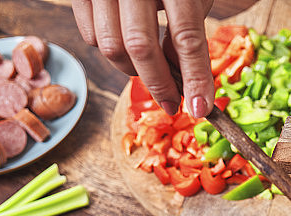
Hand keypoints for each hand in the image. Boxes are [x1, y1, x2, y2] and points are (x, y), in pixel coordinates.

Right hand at [72, 0, 214, 117]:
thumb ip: (188, 32)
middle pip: (140, 47)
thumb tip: (181, 77)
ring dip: (132, 70)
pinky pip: (89, 35)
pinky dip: (109, 51)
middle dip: (159, 84)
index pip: (186, 36)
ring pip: (109, 46)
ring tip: (151, 72)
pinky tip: (127, 45)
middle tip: (173, 103)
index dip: (194, 77)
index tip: (200, 108)